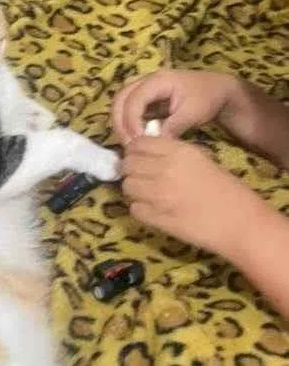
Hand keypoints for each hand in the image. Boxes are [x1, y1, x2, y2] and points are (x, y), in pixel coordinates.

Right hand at [113, 70, 238, 144]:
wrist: (218, 90)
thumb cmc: (207, 98)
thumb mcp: (193, 114)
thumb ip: (173, 127)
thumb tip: (153, 142)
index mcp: (158, 80)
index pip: (134, 99)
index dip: (132, 121)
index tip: (139, 140)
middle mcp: (146, 81)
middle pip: (119, 98)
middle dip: (119, 122)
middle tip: (128, 144)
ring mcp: (144, 88)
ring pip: (120, 102)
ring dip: (120, 123)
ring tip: (129, 142)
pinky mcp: (145, 98)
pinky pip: (128, 108)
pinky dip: (127, 123)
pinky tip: (135, 138)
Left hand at [121, 137, 269, 256]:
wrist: (241, 223)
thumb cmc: (226, 190)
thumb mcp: (200, 159)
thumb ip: (172, 154)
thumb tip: (145, 153)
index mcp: (177, 152)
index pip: (138, 143)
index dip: (134, 151)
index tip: (139, 158)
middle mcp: (164, 169)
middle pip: (127, 164)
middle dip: (131, 171)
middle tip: (141, 178)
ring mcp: (157, 194)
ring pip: (127, 186)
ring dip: (134, 190)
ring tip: (148, 195)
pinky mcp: (155, 217)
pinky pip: (134, 209)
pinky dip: (141, 210)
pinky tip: (154, 211)